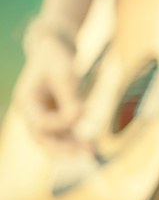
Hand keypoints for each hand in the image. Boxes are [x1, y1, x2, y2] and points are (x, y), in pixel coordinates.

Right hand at [13, 35, 83, 150]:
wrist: (55, 48)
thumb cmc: (57, 58)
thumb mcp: (66, 75)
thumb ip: (70, 98)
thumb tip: (79, 119)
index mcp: (27, 101)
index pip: (40, 124)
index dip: (60, 124)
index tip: (79, 115)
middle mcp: (32, 112)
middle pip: (42, 139)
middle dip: (63, 148)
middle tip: (84, 152)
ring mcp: (42, 115)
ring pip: (53, 140)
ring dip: (71, 146)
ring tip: (90, 150)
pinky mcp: (54, 115)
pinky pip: (62, 133)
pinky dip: (74, 139)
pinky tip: (90, 143)